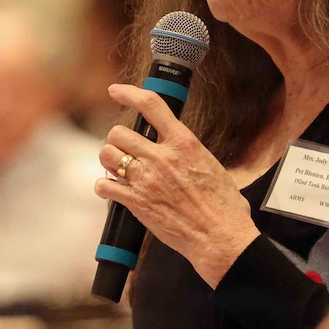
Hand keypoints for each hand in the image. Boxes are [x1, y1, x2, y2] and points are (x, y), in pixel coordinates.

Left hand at [95, 83, 260, 286]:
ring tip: (118, 168)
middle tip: (124, 150)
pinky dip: (104, 186)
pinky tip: (112, 189)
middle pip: (119, 132)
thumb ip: (188, 152)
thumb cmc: (224, 206)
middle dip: (117, 140)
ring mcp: (146, 180)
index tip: (116, 91)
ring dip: (109, 160)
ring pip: (107, 154)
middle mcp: (161, 157)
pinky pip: (105, 185)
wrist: (220, 237)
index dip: (128, 93)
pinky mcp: (136, 202)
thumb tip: (180, 150)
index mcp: (183, 143)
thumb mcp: (211, 165)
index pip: (151, 105)